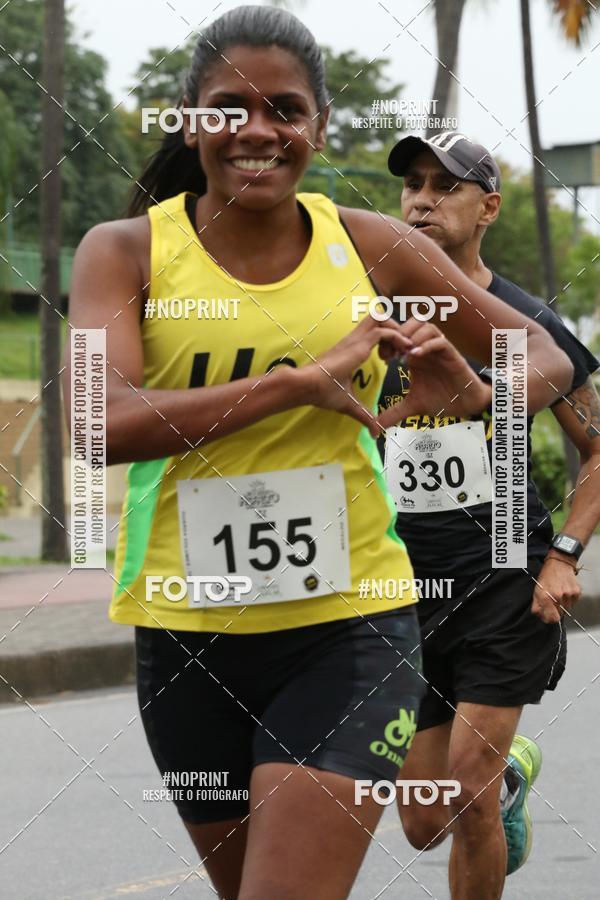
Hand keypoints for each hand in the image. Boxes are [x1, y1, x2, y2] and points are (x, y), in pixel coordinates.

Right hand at [306, 315, 409, 436]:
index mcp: (351, 348)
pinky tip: (403, 351)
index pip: (373, 330)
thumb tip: (375, 432)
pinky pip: (383, 332)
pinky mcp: (358, 345)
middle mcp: (354, 339)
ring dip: (397, 330)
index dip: (389, 339)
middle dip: (395, 327)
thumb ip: (364, 415)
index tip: (394, 359)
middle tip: (402, 348)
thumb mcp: (350, 404)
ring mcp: (356, 340)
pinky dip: (397, 337)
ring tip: (403, 350)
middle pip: (378, 316)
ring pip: (382, 317)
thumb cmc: (322, 392)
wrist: (307, 386)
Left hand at [376, 320, 491, 429]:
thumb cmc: (442, 399)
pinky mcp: (452, 355)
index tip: (382, 358)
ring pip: (426, 326)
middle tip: (391, 353)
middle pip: (411, 323)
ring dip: (412, 336)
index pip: (400, 335)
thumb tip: (375, 427)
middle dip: (398, 334)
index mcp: (415, 356)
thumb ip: (393, 413)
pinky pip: (440, 341)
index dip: (389, 341)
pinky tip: (415, 357)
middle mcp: (427, 349)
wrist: (466, 405)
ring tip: (403, 353)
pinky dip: (427, 345)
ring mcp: (439, 350)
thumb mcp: (412, 406)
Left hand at [531, 556, 581, 623]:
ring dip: (563, 605)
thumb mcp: (537, 589)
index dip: (549, 619)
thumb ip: (536, 605)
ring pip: (567, 609)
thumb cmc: (547, 576)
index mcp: (545, 597)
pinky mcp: (576, 592)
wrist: (559, 563)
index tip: (548, 616)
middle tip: (553, 601)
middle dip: (555, 610)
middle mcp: (557, 597)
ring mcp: (568, 594)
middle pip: (560, 615)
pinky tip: (565, 591)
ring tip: (559, 594)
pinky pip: (574, 603)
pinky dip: (570, 600)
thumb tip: (539, 615)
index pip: (552, 618)